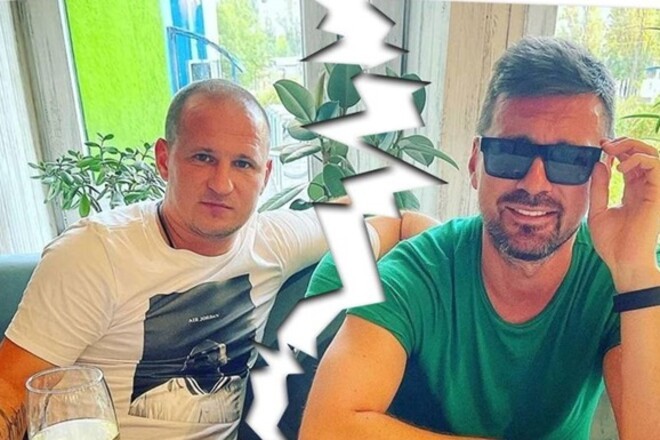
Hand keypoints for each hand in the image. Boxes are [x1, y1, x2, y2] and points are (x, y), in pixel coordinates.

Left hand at [588, 137, 659, 291]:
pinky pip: (656, 166)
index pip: (630, 162)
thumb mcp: (597, 210)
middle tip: (605, 145)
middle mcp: (645, 188)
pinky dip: (639, 159)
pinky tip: (621, 167)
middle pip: (644, 153)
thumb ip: (599, 187)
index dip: (617, 150)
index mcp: (632, 192)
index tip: (600, 146)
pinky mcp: (658, 194)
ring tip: (612, 151)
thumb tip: (599, 163)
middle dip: (625, 143)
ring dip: (632, 146)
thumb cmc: (611, 243)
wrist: (622, 262)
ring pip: (654, 154)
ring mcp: (652, 191)